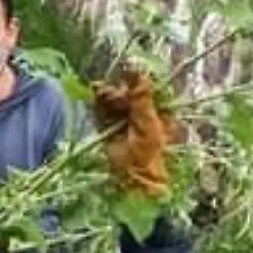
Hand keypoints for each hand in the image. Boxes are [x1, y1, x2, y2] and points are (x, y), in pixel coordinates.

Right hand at [91, 65, 178, 198]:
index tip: (128, 72)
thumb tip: (140, 75)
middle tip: (111, 88)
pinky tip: (95, 95)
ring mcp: (123, 123)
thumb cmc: (148, 155)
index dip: (137, 81)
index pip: (147, 92)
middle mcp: (141, 116)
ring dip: (107, 96)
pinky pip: (102, 113)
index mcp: (158, 113)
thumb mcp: (148, 125)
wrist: (133, 181)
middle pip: (128, 96)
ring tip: (99, 90)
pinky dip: (98, 105)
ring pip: (114, 103)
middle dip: (119, 90)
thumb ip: (142, 101)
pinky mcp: (107, 130)